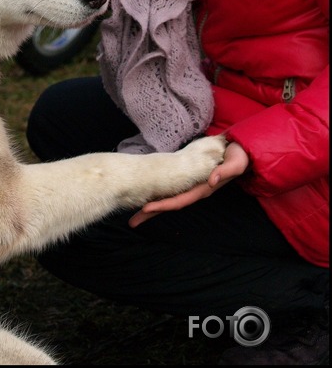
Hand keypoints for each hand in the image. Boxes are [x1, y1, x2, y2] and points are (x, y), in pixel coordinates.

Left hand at [128, 141, 249, 226]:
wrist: (242, 151)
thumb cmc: (238, 156)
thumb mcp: (235, 163)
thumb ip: (225, 171)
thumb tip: (212, 181)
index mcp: (203, 189)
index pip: (179, 200)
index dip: (163, 205)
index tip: (146, 208)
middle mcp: (195, 191)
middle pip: (170, 204)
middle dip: (151, 213)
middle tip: (132, 222)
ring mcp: (192, 187)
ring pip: (169, 199)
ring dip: (152, 207)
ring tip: (134, 213)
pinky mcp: (190, 180)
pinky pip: (172, 190)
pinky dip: (159, 195)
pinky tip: (147, 196)